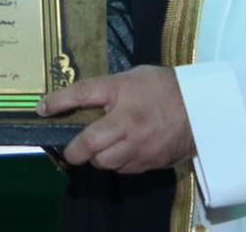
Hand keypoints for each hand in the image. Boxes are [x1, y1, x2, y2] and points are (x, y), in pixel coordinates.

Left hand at [36, 65, 193, 174]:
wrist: (203, 108)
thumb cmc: (164, 87)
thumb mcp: (133, 77)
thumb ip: (109, 90)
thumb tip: (82, 102)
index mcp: (121, 91)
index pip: (82, 94)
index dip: (58, 102)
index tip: (42, 109)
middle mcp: (127, 120)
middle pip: (88, 143)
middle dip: (74, 150)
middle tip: (71, 149)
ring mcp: (139, 145)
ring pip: (104, 162)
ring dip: (97, 157)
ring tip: (100, 149)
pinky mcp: (149, 162)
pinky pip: (123, 169)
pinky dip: (117, 163)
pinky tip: (121, 152)